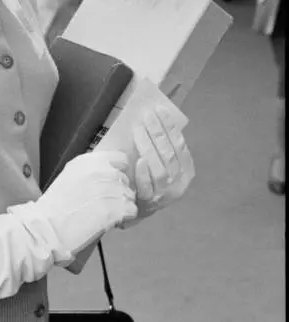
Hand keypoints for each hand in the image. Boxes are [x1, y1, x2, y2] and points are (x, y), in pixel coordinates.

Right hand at [9, 151, 138, 264]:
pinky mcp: (115, 208)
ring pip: (130, 196)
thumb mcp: (70, 176)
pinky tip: (109, 221)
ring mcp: (109, 189)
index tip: (109, 185)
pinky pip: (132, 210)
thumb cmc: (55, 206)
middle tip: (103, 205)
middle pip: (126, 180)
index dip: (118, 173)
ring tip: (103, 214)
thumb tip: (108, 174)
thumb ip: (91, 171)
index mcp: (89, 160)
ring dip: (121, 206)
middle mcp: (102, 170)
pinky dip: (124, 218)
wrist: (47, 227)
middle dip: (119, 192)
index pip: (121, 159)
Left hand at [123, 105, 194, 226]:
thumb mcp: (160, 164)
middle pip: (169, 154)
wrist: (135, 211)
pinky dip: (144, 174)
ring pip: (160, 168)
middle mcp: (179, 183)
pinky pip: (148, 187)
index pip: (180, 145)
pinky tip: (139, 160)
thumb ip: (161, 147)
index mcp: (186, 171)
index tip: (160, 110)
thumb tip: (153, 118)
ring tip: (139, 129)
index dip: (170, 127)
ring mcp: (164, 195)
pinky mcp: (149, 203)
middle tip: (146, 115)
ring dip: (149, 146)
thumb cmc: (148, 180)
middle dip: (158, 132)